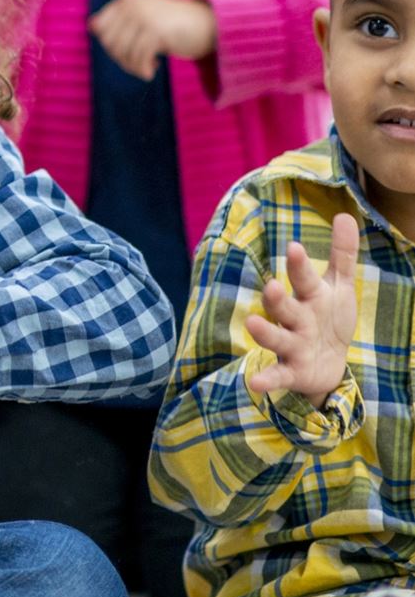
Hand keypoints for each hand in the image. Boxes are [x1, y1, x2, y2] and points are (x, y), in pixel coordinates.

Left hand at [89, 0, 215, 80]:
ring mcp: (145, 16)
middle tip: (139, 63)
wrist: (210, 25)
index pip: (100, 28)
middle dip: (121, 58)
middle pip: (109, 42)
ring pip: (123, 52)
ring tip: (145, 68)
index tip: (127, 51)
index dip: (110, 45)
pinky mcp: (157, 31)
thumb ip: (119, 22)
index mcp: (128, 0)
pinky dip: (142, 69)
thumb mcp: (143, 20)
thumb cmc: (174, 26)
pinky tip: (152, 69)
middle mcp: (133, 4)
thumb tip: (91, 26)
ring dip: (133, 66)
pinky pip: (139, 57)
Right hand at [246, 212, 359, 406]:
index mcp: (309, 298)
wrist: (327, 364)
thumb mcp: (339, 287)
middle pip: (285, 308)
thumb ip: (341, 254)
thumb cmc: (329, 319)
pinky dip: (266, 379)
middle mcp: (296, 319)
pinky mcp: (291, 371)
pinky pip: (278, 374)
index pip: (304, 278)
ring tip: (253, 324)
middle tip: (272, 286)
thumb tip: (345, 214)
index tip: (294, 247)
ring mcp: (291, 345)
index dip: (299, 265)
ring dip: (264, 332)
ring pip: (276, 337)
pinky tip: (255, 382)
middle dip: (277, 298)